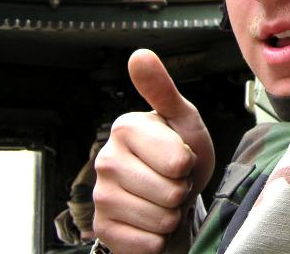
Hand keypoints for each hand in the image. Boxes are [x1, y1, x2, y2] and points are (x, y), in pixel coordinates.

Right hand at [93, 49, 214, 252]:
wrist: (174, 194)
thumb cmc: (180, 153)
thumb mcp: (182, 118)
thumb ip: (162, 89)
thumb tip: (140, 55)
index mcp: (125, 128)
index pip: (177, 160)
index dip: (189, 163)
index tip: (180, 157)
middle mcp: (105, 160)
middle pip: (170, 192)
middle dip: (181, 190)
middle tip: (173, 179)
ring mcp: (100, 197)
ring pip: (160, 219)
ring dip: (172, 214)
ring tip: (164, 198)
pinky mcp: (103, 228)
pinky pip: (147, 243)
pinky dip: (159, 237)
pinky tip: (151, 220)